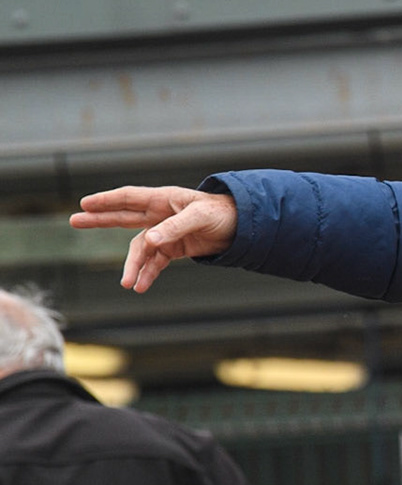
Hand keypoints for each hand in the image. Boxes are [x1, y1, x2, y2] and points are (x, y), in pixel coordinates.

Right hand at [70, 186, 239, 292]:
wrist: (243, 227)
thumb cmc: (221, 214)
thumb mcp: (199, 217)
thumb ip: (174, 228)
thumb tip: (150, 241)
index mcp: (163, 200)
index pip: (129, 198)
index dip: (107, 201)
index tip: (85, 204)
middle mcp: (160, 215)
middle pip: (124, 218)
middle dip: (100, 220)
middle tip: (74, 222)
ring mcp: (165, 233)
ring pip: (141, 249)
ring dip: (133, 266)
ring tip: (126, 283)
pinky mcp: (175, 249)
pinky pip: (156, 262)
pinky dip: (149, 274)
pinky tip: (141, 286)